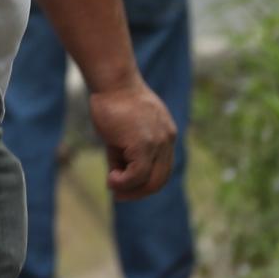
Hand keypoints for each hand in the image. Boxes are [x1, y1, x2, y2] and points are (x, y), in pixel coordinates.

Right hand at [88, 80, 178, 200]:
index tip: (125, 186)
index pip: (161, 166)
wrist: (112, 81)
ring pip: (151, 179)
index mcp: (165, 134)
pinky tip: (112, 180)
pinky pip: (137, 174)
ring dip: (131, 189)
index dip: (145, 181)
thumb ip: (124, 153)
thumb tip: (116, 178)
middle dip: (140, 191)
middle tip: (120, 196)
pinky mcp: (144, 145)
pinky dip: (124, 182)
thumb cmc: (112, 100)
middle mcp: (167, 139)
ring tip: (113, 187)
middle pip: (161, 178)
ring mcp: (158, 143)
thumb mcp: (121, 130)